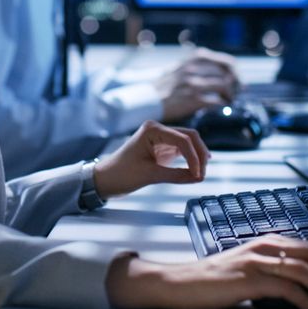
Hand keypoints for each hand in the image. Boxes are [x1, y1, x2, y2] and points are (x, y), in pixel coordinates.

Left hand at [93, 121, 210, 197]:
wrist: (105, 179)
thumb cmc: (121, 174)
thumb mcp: (150, 176)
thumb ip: (177, 176)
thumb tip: (198, 177)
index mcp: (152, 129)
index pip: (183, 139)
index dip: (194, 157)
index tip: (198, 175)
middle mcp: (157, 129)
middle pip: (189, 137)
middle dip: (199, 155)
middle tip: (202, 174)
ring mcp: (160, 137)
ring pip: (188, 142)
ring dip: (196, 157)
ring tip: (201, 174)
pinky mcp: (161, 147)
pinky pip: (182, 150)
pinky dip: (190, 159)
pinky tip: (196, 169)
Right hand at [105, 236, 307, 308]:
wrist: (181, 285)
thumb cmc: (217, 281)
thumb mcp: (253, 270)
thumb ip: (279, 271)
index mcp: (271, 242)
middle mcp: (267, 246)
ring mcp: (257, 260)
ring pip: (304, 268)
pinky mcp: (248, 277)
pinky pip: (284, 287)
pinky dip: (303, 300)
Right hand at [155, 47, 240, 121]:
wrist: (148, 99)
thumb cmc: (164, 86)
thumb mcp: (180, 67)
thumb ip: (197, 65)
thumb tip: (218, 69)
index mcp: (193, 59)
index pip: (225, 61)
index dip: (235, 71)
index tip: (237, 79)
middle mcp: (194, 69)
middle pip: (227, 74)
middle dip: (235, 84)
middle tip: (236, 92)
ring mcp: (193, 84)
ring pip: (224, 86)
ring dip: (230, 95)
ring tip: (228, 100)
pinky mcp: (192, 99)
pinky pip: (216, 101)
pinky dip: (222, 105)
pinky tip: (221, 107)